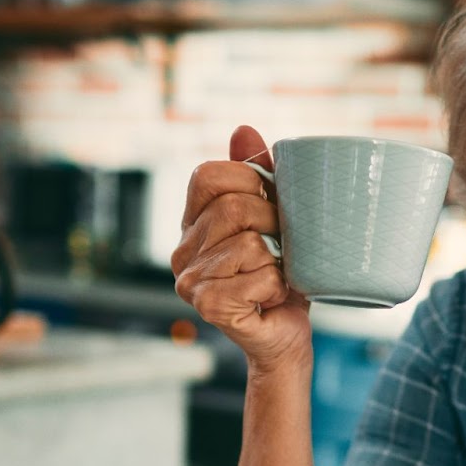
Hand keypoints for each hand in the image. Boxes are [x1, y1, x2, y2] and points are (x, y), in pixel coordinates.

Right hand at [172, 126, 311, 369]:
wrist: (284, 335)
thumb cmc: (281, 274)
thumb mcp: (276, 217)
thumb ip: (259, 174)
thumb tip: (243, 130)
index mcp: (192, 222)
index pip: (207, 175)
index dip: (248, 181)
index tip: (270, 203)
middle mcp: (182, 250)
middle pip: (233, 209)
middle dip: (274, 223)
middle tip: (283, 245)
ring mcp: (189, 281)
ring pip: (250, 245)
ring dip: (279, 260)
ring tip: (276, 273)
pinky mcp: (208, 307)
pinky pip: (258, 278)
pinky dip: (279, 286)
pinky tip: (272, 296)